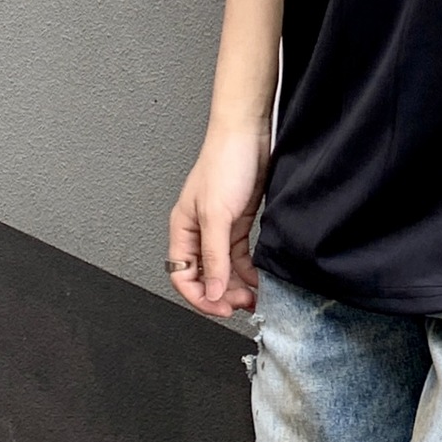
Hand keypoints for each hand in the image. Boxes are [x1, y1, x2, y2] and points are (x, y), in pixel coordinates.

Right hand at [167, 121, 271, 317]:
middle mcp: (199, 232)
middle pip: (204, 276)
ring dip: (237, 285)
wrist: (249, 133)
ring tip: (254, 296)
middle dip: (222, 293)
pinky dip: (248, 269)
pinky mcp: (240, 221)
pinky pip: (240, 255)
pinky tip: (259, 278)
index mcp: (182, 230)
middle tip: (243, 304)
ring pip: (224, 268)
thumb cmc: (224, 162)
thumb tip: (211, 292)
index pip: (182, 276)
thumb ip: (214, 256)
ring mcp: (220, 227)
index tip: (222, 308)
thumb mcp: (217, 215)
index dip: (200, 297)